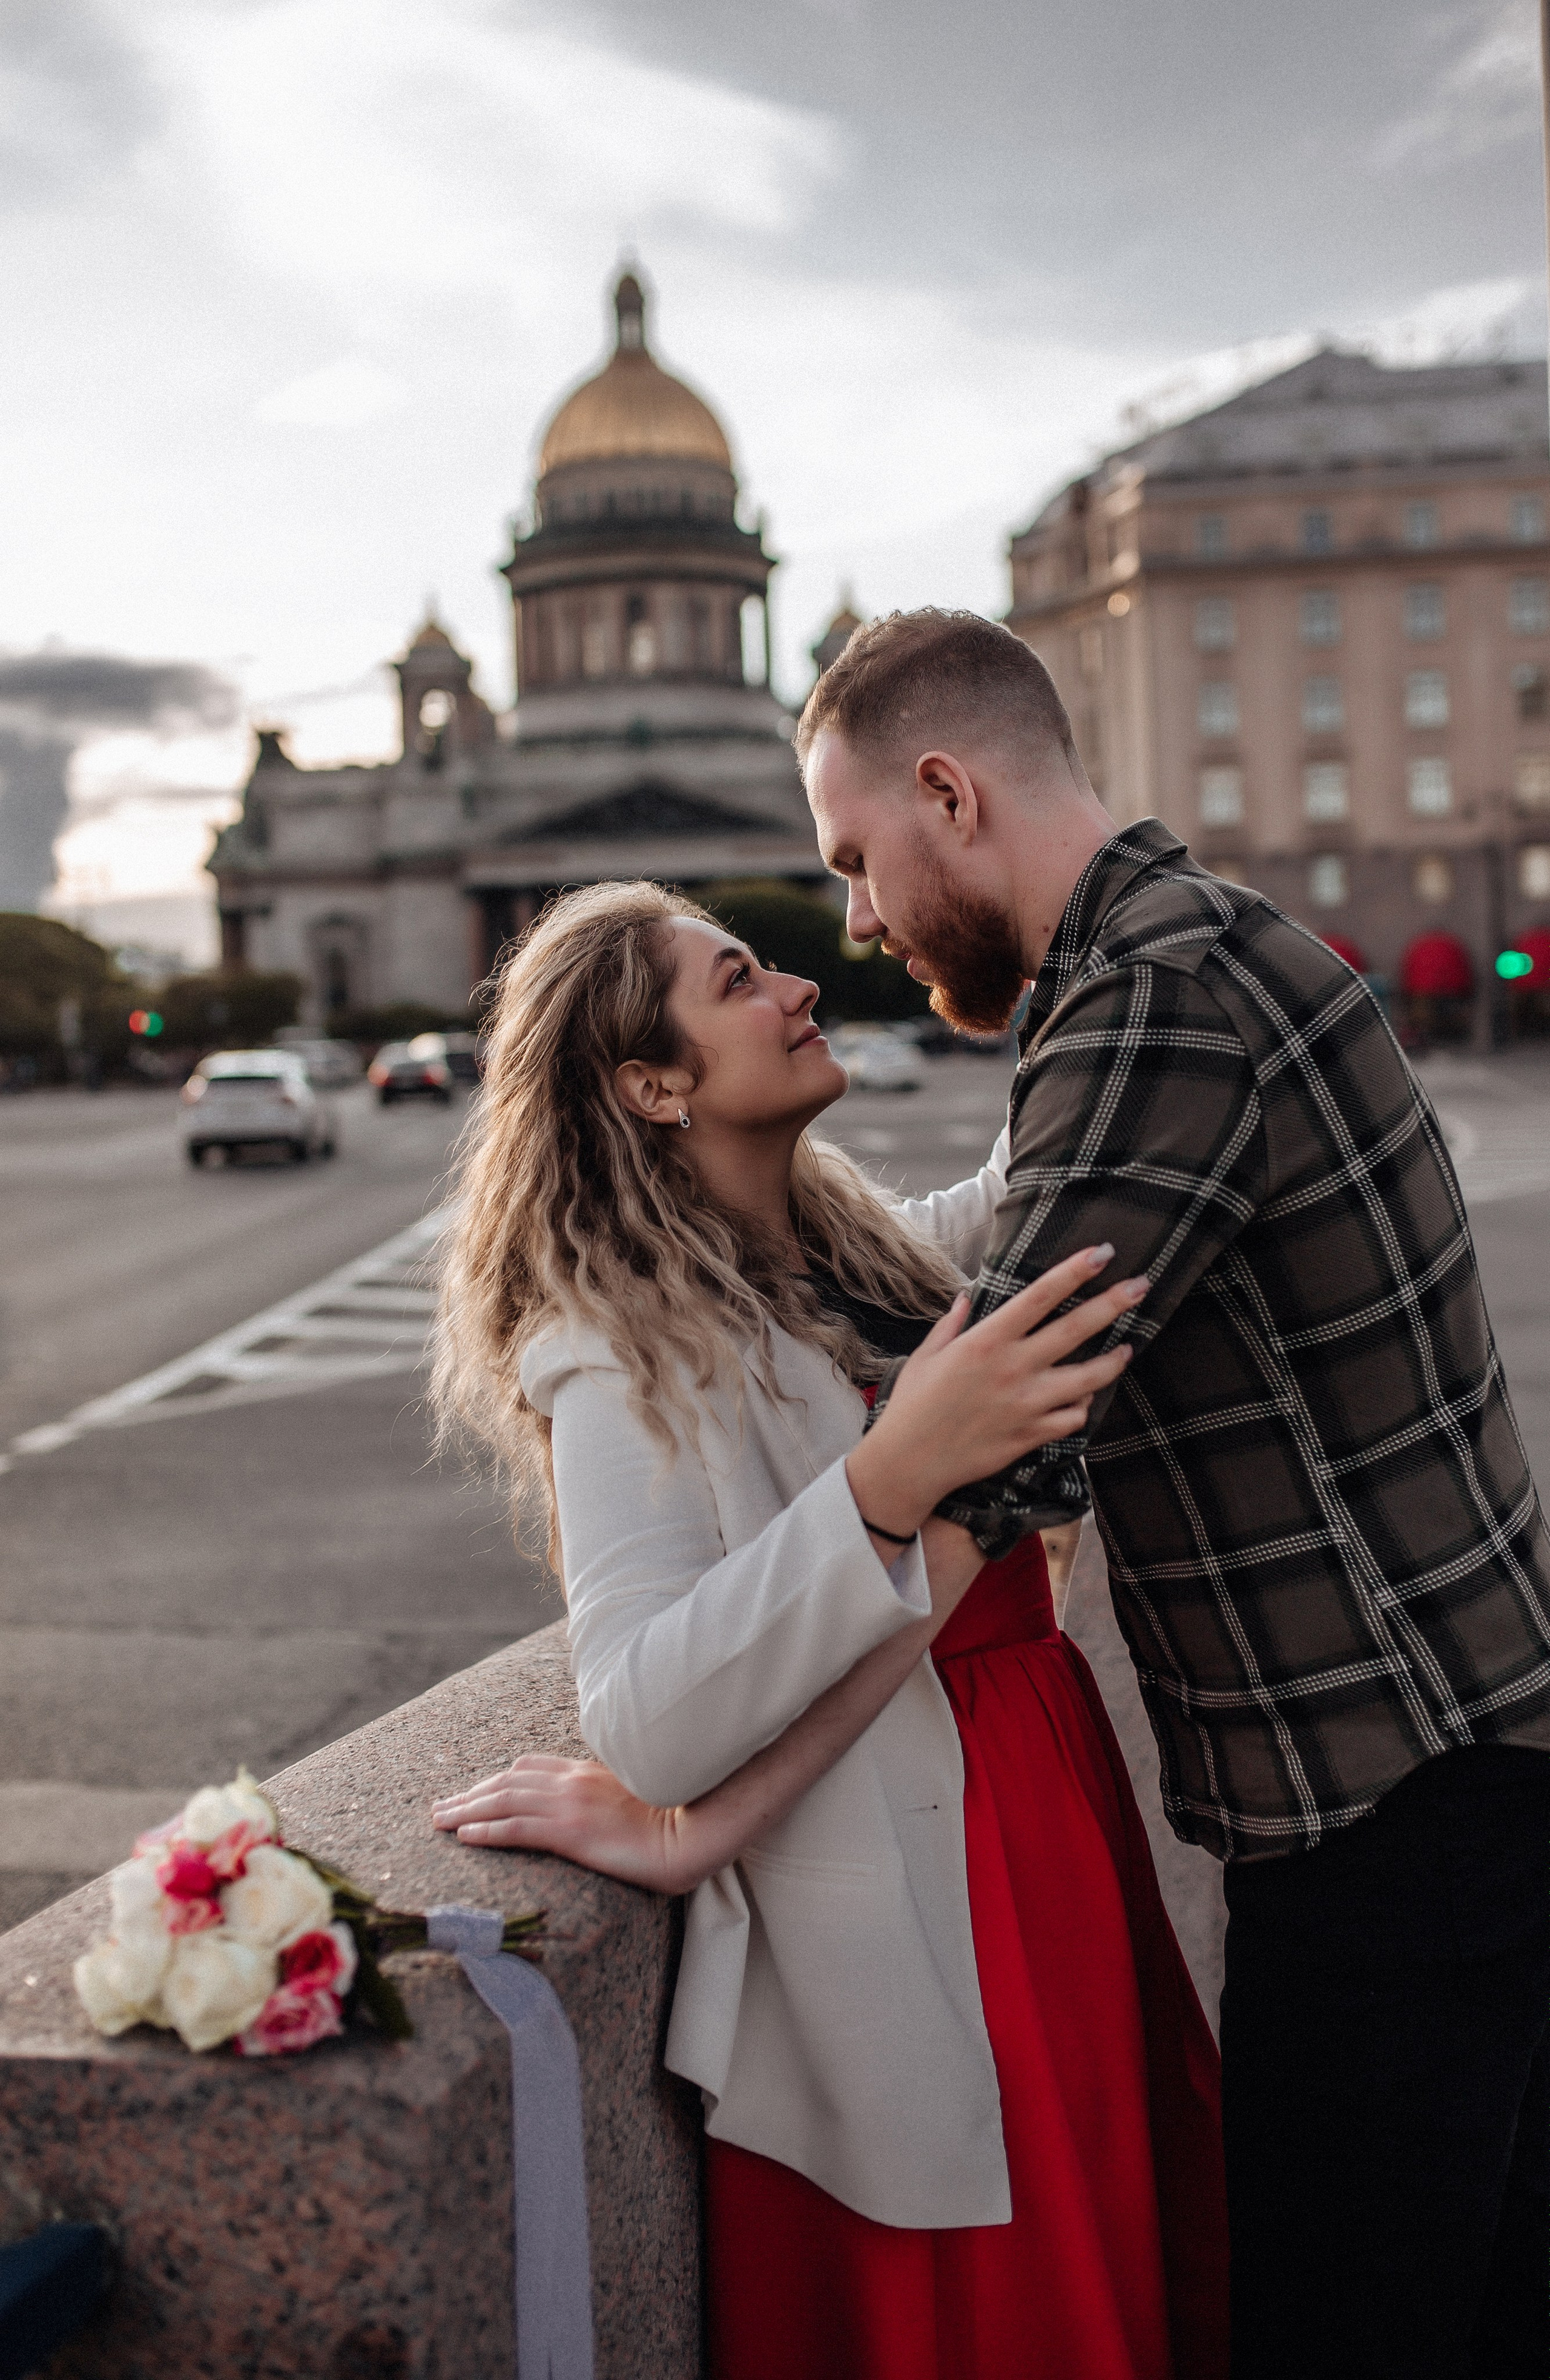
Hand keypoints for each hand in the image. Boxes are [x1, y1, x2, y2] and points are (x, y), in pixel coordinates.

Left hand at [432, 1756, 690, 1893]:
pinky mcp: (571, 1832)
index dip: (497, 1780)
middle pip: (507, 1782)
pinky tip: (465, 1837)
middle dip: (470, 1795)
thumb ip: (609, 1793)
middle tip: (440, 1807)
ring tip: (439, 1822)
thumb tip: (597, 1806)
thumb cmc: (675, 1819)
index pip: (530, 1768)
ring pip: (503, 1802)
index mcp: (588, 1772)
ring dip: (466, 1811)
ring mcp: (571, 1804)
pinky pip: (518, 1829)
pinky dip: (487, 1831)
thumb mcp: (637, 1795)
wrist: (694, 1832)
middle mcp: (573, 1782)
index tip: (475, 1792)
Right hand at [845, 1247, 1144, 1540]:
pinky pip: (1074, 1416)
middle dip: (1114, 1304)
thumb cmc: (913, 1405)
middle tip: (1141, 1285)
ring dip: (1113, 1360)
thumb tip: (967, 1297)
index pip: (1040, 1296)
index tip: (1102, 1252)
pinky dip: (1084, 1404)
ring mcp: (1027, 1404)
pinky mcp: (1032, 1435)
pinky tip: (1086, 1395)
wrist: (911, 1462)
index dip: (1074, 1271)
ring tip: (1127, 1349)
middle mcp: (1013, 1368)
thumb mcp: (928, 1354)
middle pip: (1076, 1329)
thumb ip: (952, 1323)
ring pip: (1089, 1377)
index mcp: (986, 1341)